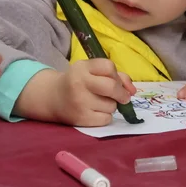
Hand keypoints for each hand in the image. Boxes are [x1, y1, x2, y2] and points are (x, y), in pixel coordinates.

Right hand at [17, 59, 135, 126]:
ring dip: (111, 105)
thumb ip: (116, 76)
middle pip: (112, 87)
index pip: (109, 67)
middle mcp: (79, 83)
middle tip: (122, 97)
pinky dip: (105, 116)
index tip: (116, 82)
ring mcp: (79, 102)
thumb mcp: (92, 71)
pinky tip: (95, 112)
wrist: (52, 98)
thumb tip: (133, 91)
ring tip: (99, 103)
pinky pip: (106, 119)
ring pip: (112, 105)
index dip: (117, 75)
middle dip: (122, 93)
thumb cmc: (78, 82)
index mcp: (82, 67)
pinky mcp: (81, 118)